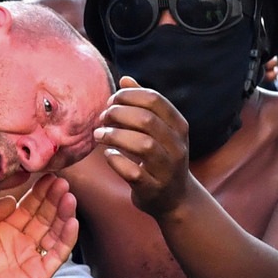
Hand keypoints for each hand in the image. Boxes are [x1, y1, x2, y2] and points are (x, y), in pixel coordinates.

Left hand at [0, 174, 77, 277]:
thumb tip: (11, 199)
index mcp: (3, 229)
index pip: (27, 206)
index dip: (38, 192)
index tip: (48, 176)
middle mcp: (20, 241)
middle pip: (43, 216)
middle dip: (53, 199)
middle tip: (62, 183)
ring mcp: (31, 256)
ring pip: (54, 231)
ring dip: (63, 214)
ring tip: (69, 197)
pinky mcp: (39, 273)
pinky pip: (57, 253)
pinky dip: (67, 238)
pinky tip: (71, 222)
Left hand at [94, 76, 190, 216]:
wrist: (174, 199)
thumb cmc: (160, 158)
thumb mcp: (159, 130)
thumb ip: (143, 105)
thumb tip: (125, 79)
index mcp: (178, 126)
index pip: (154, 99)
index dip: (127, 96)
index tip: (111, 101)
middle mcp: (177, 145)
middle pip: (146, 120)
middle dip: (118, 114)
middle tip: (102, 118)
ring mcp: (167, 168)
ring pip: (142, 145)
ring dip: (115, 136)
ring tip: (99, 135)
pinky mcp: (153, 188)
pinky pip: (133, 172)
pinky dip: (116, 161)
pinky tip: (108, 155)